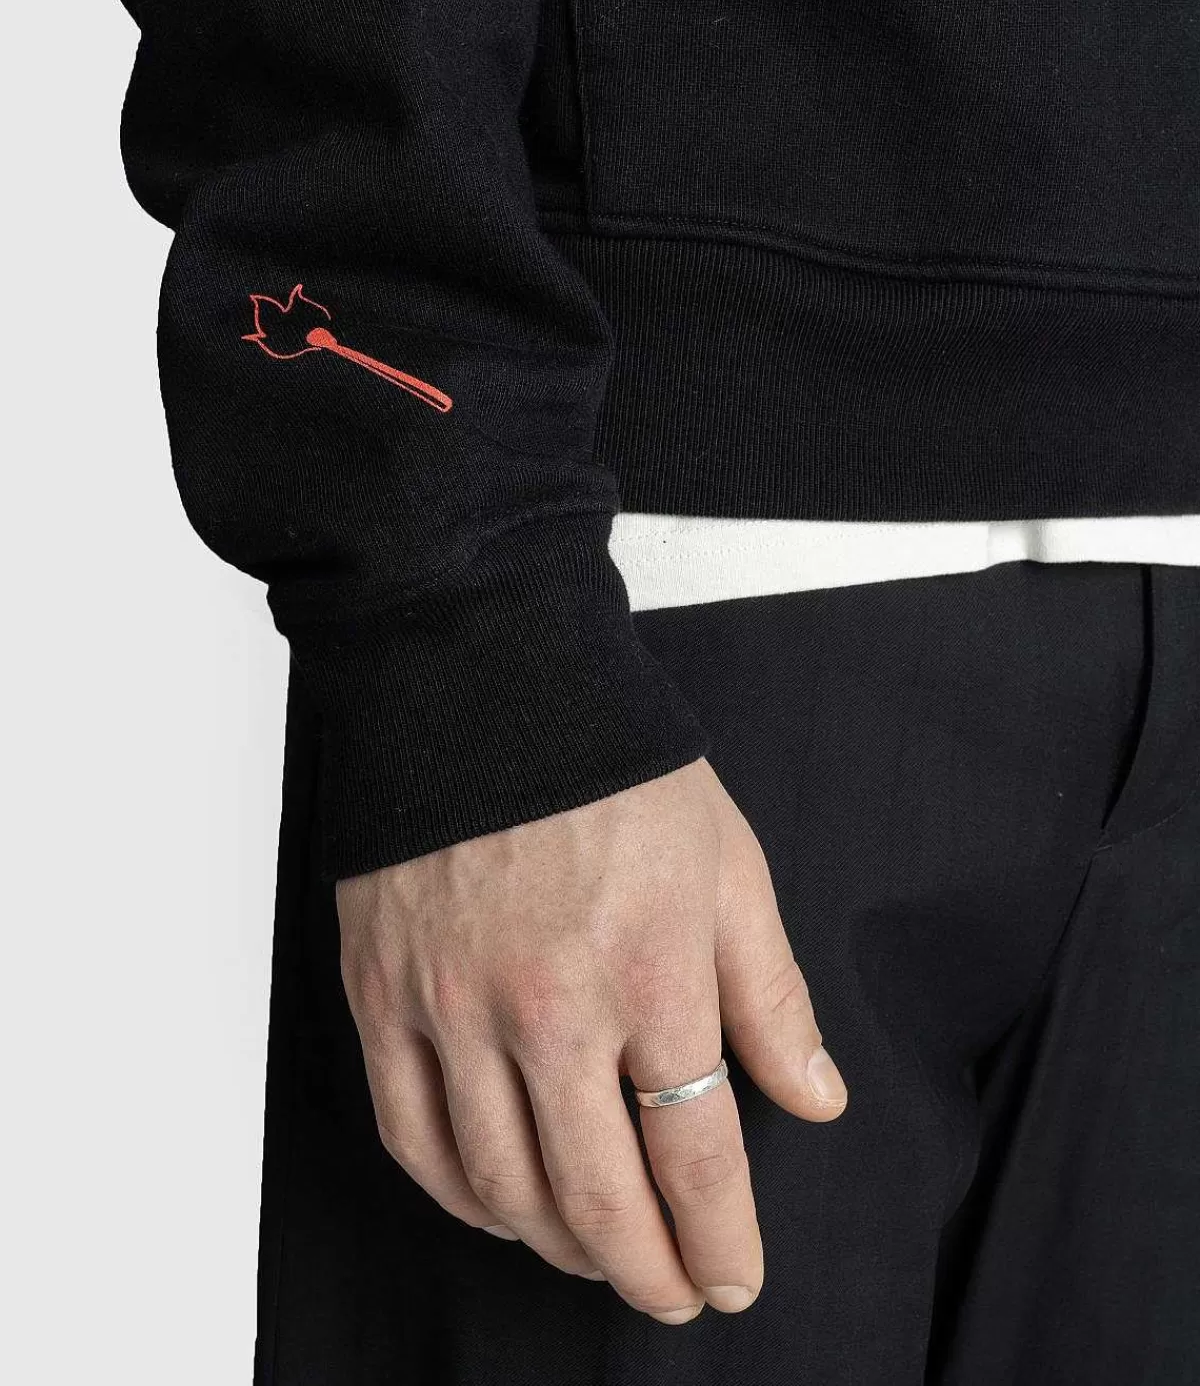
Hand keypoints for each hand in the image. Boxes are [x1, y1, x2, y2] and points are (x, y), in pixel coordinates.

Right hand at [336, 757, 846, 1324]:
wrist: (483, 685)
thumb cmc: (614, 769)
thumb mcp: (727, 864)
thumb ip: (771, 994)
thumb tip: (814, 1099)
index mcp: (650, 969)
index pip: (696, 1153)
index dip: (722, 1238)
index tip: (734, 1276)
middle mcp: (548, 1005)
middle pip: (597, 1196)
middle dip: (646, 1271)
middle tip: (673, 1294)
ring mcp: (453, 1005)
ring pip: (500, 1184)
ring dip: (557, 1245)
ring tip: (594, 1252)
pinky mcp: (382, 994)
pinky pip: (410, 1134)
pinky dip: (456, 1194)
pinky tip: (495, 1204)